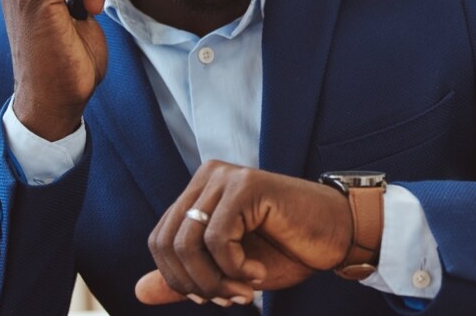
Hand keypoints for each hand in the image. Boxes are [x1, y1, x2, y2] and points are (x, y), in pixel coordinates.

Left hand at [134, 161, 355, 306]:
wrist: (337, 237)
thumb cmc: (287, 250)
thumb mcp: (228, 272)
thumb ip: (188, 278)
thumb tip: (139, 292)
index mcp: (198, 193)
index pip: (159, 241)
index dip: (178, 279)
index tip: (212, 297)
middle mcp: (206, 177)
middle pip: (167, 243)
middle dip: (195, 284)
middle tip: (230, 299)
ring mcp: (225, 177)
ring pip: (188, 242)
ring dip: (215, 280)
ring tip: (244, 291)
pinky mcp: (246, 185)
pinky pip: (218, 238)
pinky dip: (235, 267)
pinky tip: (258, 272)